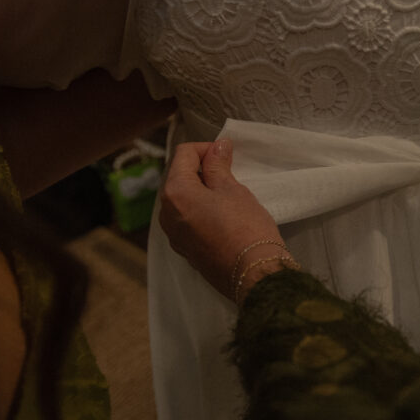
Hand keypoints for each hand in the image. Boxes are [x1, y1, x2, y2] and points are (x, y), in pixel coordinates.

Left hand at [159, 139, 286, 301]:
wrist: (253, 273)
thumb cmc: (245, 226)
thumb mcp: (232, 189)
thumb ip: (217, 165)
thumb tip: (217, 146)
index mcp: (175, 193)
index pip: (184, 155)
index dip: (206, 148)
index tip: (228, 153)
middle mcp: (166, 214)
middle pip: (179, 177)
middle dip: (201, 169)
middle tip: (230, 171)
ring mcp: (174, 234)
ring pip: (183, 200)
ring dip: (201, 190)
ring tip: (228, 193)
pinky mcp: (185, 250)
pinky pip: (188, 220)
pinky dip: (201, 210)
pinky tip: (223, 216)